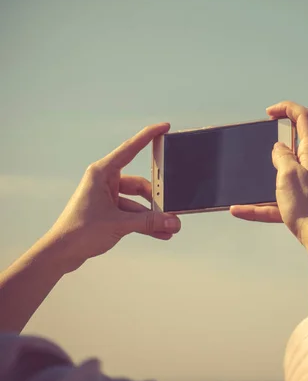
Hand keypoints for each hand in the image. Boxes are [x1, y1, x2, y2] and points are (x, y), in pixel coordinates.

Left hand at [45, 123, 180, 272]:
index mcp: (102, 173)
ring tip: (170, 225)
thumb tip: (174, 221)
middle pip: (140, 183)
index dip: (149, 136)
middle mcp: (105, 181)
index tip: (164, 127)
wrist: (60, 253)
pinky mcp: (110, 211)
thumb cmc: (79, 231)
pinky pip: (134, 214)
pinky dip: (146, 223)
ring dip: (153, 215)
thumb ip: (149, 222)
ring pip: (138, 202)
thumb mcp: (119, 224)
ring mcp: (108, 197)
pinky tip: (161, 232)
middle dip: (156, 197)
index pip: (130, 149)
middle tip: (172, 204)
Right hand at [230, 101, 307, 246]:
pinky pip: (280, 201)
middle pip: (297, 145)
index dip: (287, 109)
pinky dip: (262, 204)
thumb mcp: (287, 173)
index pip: (304, 118)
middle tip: (260, 146)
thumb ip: (281, 156)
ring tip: (246, 181)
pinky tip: (240, 210)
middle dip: (276, 143)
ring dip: (266, 177)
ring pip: (286, 175)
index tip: (269, 113)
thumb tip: (279, 148)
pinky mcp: (307, 204)